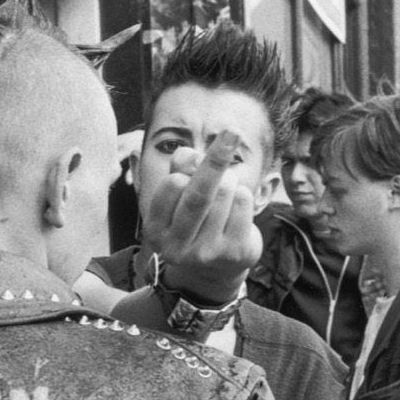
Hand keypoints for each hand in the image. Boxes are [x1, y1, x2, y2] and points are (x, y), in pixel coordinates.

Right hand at [141, 131, 261, 304]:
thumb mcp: (178, 197)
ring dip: (230, 182)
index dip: (188, 167)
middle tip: (232, 130)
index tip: (193, 162)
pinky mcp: (234, 253)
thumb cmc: (195, 220)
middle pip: (200, 192)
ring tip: (226, 193)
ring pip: (226, 193)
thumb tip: (190, 154)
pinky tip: (236, 209)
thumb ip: (179, 170)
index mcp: (155, 230)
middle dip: (217, 158)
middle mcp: (176, 247)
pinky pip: (244, 203)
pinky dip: (244, 196)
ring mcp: (207, 253)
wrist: (215, 269)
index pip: (173, 184)